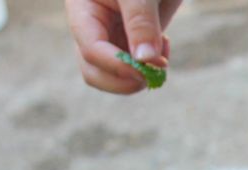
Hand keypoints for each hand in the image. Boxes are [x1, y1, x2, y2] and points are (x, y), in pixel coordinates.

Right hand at [65, 0, 181, 93]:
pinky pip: (136, 69)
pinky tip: (164, 45)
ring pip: (114, 77)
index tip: (146, 70)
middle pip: (94, 72)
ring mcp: (112, 38)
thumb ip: (141, 22)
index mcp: (83, 11)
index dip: (117, 66)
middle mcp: (93, 29)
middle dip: (124, 80)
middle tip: (154, 73)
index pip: (91, 50)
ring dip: (140, 78)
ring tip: (162, 58)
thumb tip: (146, 61)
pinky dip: (152, 67)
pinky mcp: (131, 43)